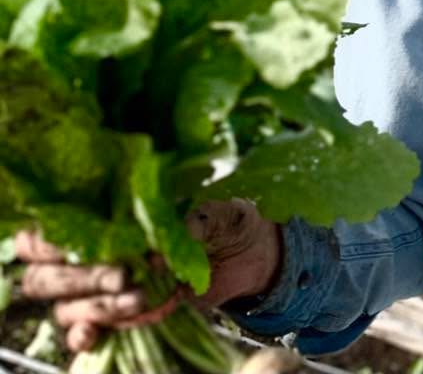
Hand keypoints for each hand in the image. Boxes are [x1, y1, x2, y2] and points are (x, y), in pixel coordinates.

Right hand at [15, 199, 283, 355]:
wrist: (250, 255)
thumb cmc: (228, 219)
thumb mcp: (220, 211)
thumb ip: (196, 219)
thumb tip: (166, 242)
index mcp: (110, 213)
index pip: (49, 229)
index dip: (47, 240)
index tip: (72, 246)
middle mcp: (96, 252)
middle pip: (47, 275)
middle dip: (77, 277)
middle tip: (121, 275)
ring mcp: (103, 288)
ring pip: (66, 306)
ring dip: (96, 305)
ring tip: (139, 297)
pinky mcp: (119, 315)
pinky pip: (83, 333)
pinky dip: (84, 336)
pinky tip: (94, 334)